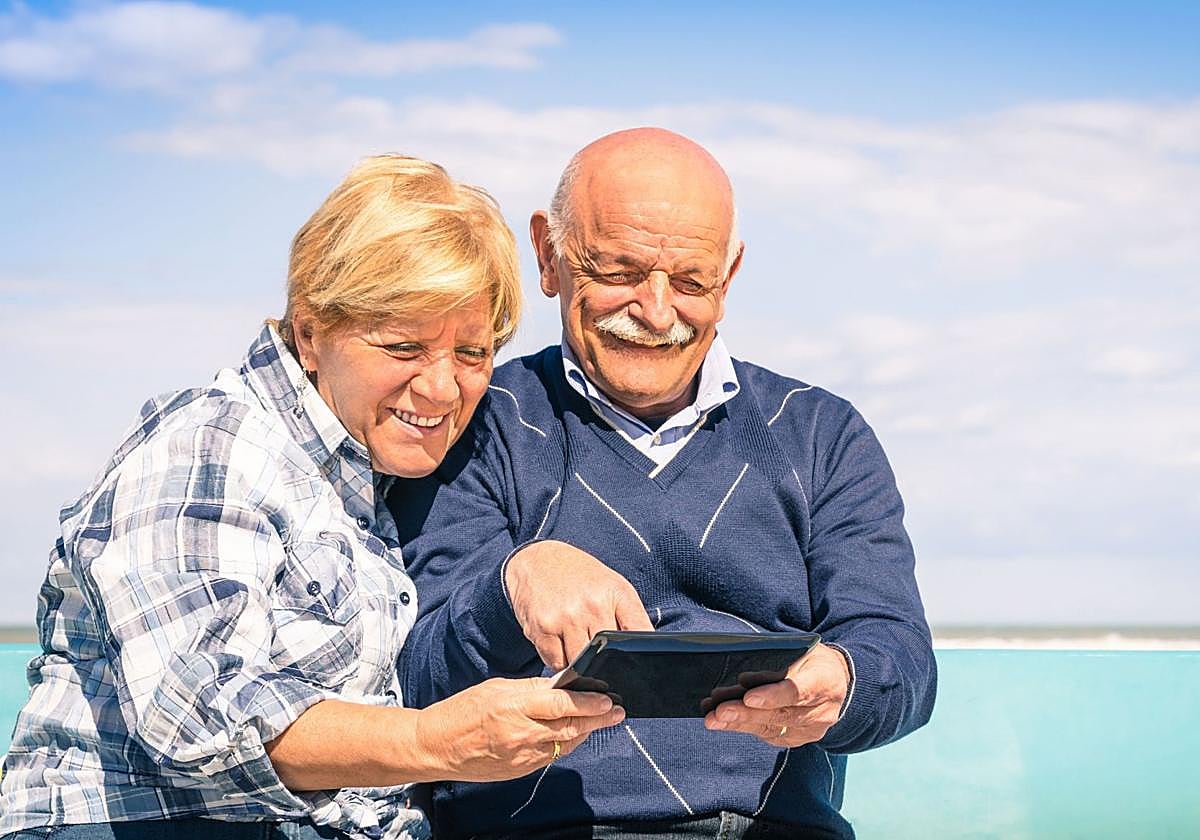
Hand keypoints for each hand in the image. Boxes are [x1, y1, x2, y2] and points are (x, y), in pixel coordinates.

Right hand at [414, 677, 624, 781]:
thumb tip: (561, 685)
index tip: (607, 698)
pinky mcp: (520, 771)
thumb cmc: (462, 711)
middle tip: (617, 710)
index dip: (588, 702)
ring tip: (601, 719)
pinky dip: (565, 744)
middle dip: (598, 719)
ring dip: (585, 732)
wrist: (435, 747)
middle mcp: (520, 733)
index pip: (561, 703)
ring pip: (565, 744)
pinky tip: (573, 734)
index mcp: (513, 706)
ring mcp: (521, 756)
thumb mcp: (497, 687)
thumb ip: (531, 688)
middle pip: (570, 727)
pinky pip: (552, 756)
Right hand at [505, 540, 653, 669]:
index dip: (642, 654)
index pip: (640, 633)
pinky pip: (556, 662)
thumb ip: (630, 618)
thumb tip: (643, 656)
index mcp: (617, 594)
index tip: (640, 666)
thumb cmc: (581, 577)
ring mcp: (566, 618)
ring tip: (577, 645)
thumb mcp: (613, 587)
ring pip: (581, 664)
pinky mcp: (542, 629)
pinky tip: (559, 642)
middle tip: (600, 659)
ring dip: (580, 665)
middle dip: (606, 664)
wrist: (538, 561)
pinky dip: (559, 660)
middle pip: (608, 657)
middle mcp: (593, 605)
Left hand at [703, 643, 849, 746]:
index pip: (798, 691)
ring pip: (771, 728)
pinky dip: (744, 728)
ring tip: (713, 719)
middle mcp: (822, 711)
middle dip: (745, 714)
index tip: (748, 697)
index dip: (773, 696)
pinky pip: (769, 736)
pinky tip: (724, 723)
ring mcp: (811, 729)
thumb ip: (780, 659)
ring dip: (739, 724)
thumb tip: (743, 671)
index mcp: (825, 681)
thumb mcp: (804, 649)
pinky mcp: (799, 739)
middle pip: (780, 714)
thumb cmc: (814, 660)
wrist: (840, 683)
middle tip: (718, 712)